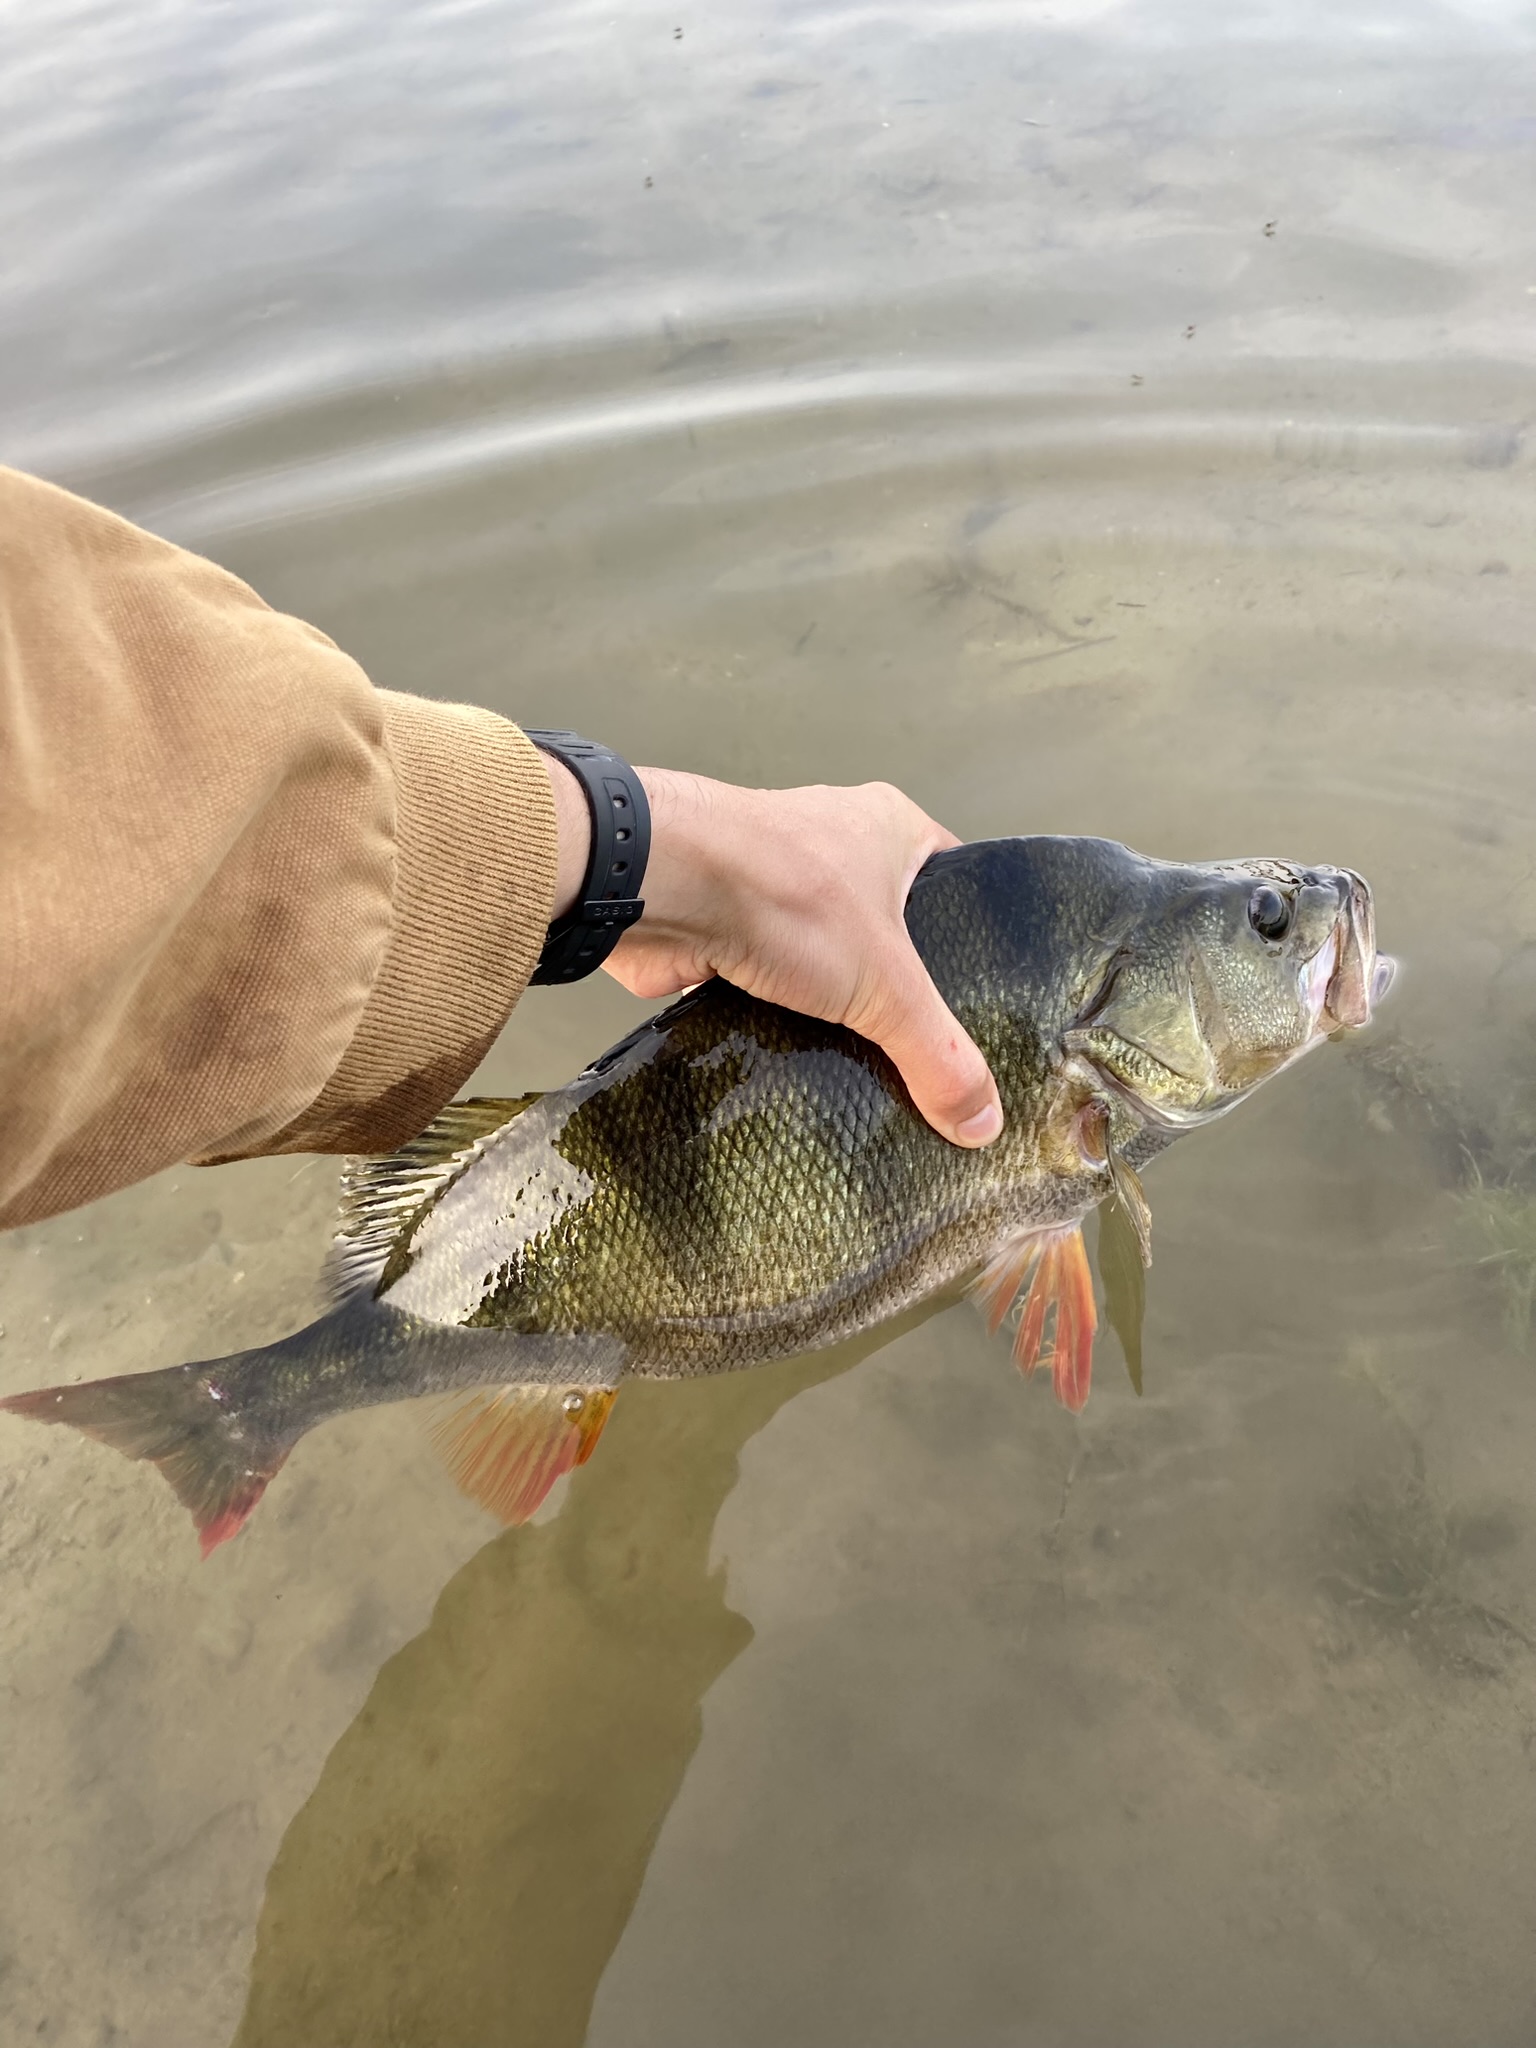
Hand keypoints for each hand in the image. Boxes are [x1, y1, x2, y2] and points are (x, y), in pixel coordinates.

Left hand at [544, 757, 1002, 1147]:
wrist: (660, 884)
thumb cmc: (782, 892)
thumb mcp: (887, 985)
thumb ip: (938, 1053)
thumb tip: (982, 1119)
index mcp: (891, 830)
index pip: (956, 885)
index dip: (973, 941)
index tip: (990, 1002)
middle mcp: (834, 847)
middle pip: (888, 932)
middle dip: (899, 988)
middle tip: (926, 1050)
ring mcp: (775, 886)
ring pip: (824, 961)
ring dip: (834, 1006)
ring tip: (867, 1066)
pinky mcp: (725, 928)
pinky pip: (768, 984)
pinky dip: (780, 1021)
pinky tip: (797, 1062)